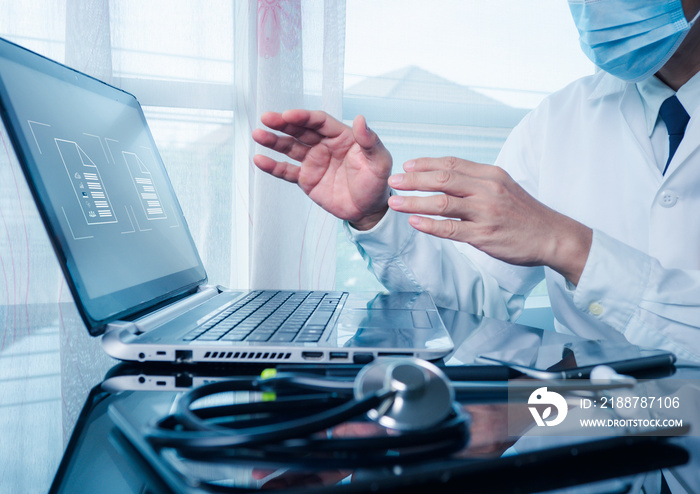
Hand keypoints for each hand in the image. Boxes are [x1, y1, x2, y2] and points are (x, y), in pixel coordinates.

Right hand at [253, 110, 391, 229]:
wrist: (369, 210)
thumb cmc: (377, 182)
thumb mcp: (380, 161)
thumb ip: (370, 141)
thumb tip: (360, 119)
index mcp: (342, 136)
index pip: (319, 122)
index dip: (303, 117)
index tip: (288, 115)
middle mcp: (325, 145)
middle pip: (300, 130)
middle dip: (283, 124)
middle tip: (267, 118)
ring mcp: (313, 161)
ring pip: (290, 148)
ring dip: (274, 141)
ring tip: (258, 134)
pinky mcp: (306, 179)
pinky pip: (287, 171)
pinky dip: (273, 166)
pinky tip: (259, 160)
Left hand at [386, 157, 591, 284]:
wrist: (554, 236)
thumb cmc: (526, 214)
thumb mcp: (505, 187)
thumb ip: (478, 182)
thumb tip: (448, 178)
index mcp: (491, 175)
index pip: (452, 163)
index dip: (426, 164)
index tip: (408, 166)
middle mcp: (487, 190)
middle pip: (443, 179)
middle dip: (413, 180)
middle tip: (393, 181)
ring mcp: (486, 213)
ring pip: (442, 203)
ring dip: (414, 202)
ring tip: (394, 203)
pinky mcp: (484, 235)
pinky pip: (451, 229)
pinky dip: (430, 225)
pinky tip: (414, 223)